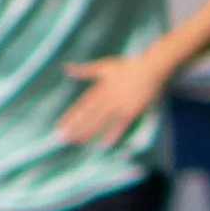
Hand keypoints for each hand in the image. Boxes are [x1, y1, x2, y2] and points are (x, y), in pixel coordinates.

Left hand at [57, 52, 171, 147]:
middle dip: (76, 127)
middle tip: (64, 138)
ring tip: (79, 141)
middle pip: (88, 115)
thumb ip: (85, 70)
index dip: (70, 116)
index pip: (81, 105)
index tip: (59, 126)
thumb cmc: (127, 66)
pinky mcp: (132, 111)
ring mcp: (119, 105)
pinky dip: (113, 134)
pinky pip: (121, 125)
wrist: (149, 68)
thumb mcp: (104, 66)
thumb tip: (67, 68)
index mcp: (100, 88)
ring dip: (90, 132)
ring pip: (102, 121)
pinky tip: (104, 144)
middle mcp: (107, 98)